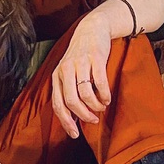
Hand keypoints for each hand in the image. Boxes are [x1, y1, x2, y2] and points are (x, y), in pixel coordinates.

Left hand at [51, 8, 118, 138]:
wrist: (92, 29)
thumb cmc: (80, 57)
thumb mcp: (68, 72)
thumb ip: (68, 91)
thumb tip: (72, 118)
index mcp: (57, 76)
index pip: (58, 104)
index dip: (66, 122)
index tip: (75, 134)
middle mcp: (65, 70)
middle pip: (71, 101)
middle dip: (83, 115)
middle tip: (93, 120)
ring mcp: (80, 63)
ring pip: (85, 93)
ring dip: (95, 106)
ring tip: (101, 107)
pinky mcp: (95, 58)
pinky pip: (99, 82)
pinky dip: (104, 94)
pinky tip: (107, 98)